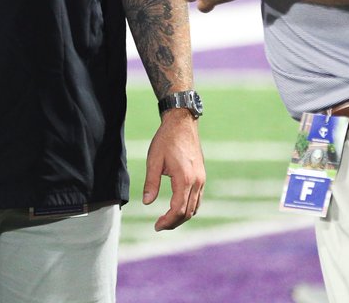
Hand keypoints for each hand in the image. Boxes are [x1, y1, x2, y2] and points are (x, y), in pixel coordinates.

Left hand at [142, 108, 205, 230]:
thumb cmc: (166, 139)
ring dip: (182, 217)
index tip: (156, 226)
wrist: (182, 123)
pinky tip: (177, 208)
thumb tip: (147, 203)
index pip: (178, 209)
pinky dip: (189, 208)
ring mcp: (201, 179)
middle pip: (188, 212)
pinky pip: (198, 199)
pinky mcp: (202, 176)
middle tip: (159, 226)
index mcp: (184, 179)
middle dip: (174, 222)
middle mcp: (197, 181)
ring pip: (195, 207)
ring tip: (167, 220)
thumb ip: (151, 182)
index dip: (167, 221)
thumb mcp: (154, 160)